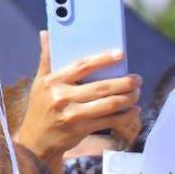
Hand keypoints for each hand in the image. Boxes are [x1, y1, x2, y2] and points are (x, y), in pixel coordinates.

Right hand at [14, 31, 141, 161]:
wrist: (36, 140)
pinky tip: (134, 110)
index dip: (103, 59)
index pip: (82, 66)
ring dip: (128, 98)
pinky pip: (109, 120)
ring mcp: (73, 114)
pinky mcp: (81, 129)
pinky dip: (125, 115)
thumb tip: (46, 33)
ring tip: (137, 93)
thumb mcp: (39, 82)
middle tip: (138, 79)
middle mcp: (62, 96)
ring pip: (108, 104)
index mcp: (52, 81)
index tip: (120, 54)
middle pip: (101, 87)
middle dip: (124, 83)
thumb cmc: (41, 106)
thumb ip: (47, 59)